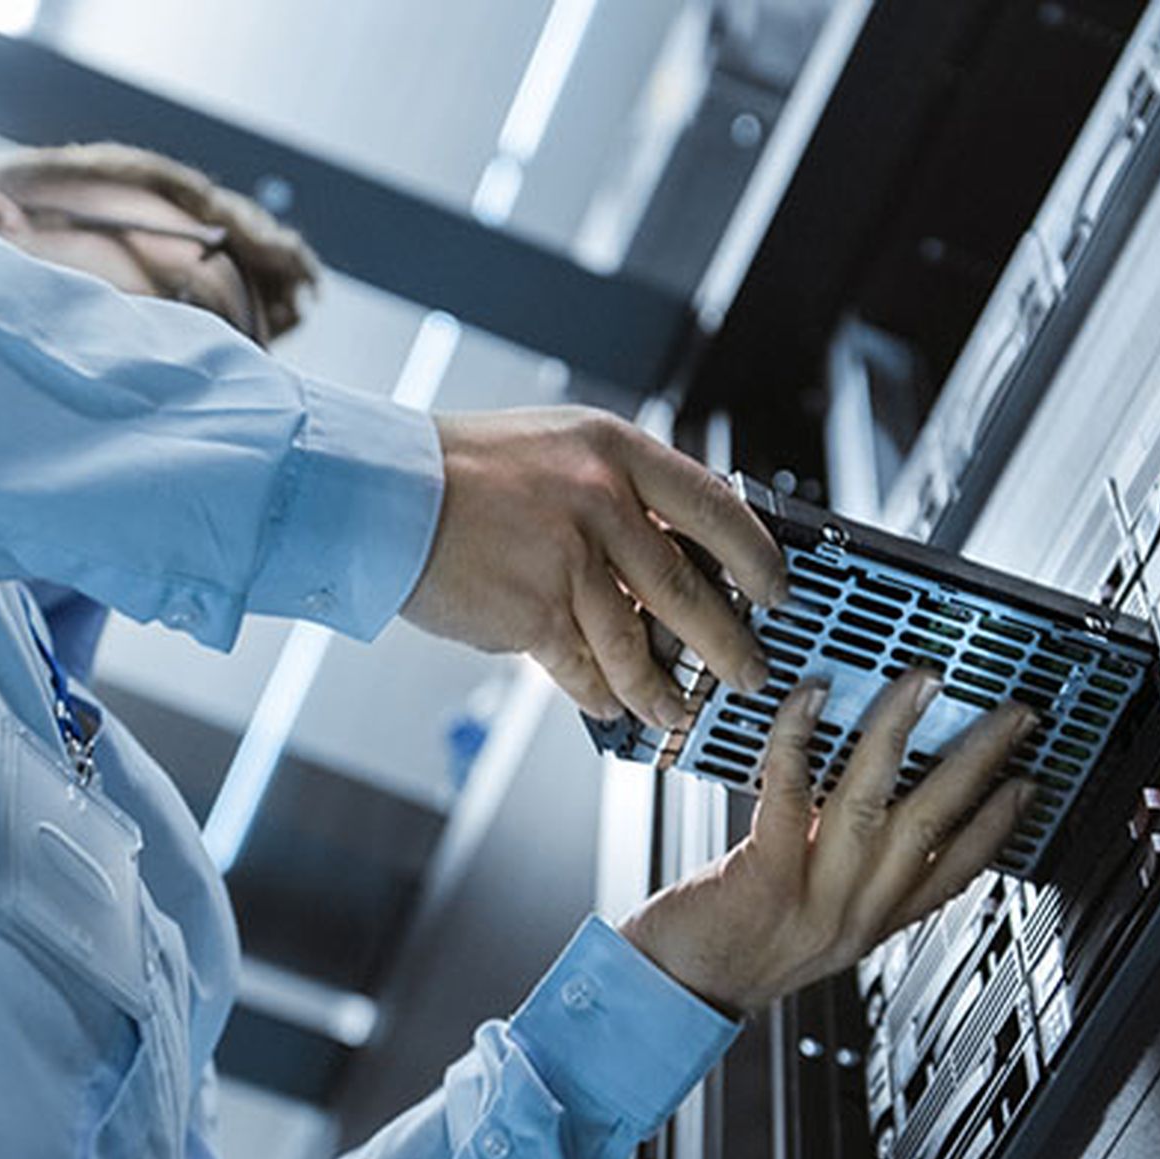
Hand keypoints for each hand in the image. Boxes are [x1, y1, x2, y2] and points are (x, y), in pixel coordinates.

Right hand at [403, 407, 788, 728]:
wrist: (381, 491)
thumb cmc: (463, 468)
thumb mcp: (560, 448)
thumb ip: (619, 491)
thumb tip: (674, 549)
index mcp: (616, 452)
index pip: (714, 506)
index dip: (756, 555)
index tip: (778, 589)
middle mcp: (602, 501)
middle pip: (690, 589)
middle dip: (729, 644)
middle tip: (749, 672)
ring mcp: (569, 559)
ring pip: (639, 644)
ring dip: (662, 688)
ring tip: (677, 708)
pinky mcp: (533, 612)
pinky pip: (584, 668)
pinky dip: (602, 693)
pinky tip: (612, 705)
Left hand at [618, 670, 1038, 1015]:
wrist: (668, 994)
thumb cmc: (728, 948)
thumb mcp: (811, 923)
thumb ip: (845, 873)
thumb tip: (871, 803)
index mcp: (870, 923)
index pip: (954, 874)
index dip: (998, 827)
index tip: (1028, 784)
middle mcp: (853, 912)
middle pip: (932, 825)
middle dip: (979, 762)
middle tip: (1010, 716)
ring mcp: (813, 897)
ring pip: (873, 802)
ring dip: (900, 733)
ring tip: (924, 685)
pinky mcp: (764, 878)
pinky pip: (791, 794)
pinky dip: (800, 740)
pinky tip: (811, 699)